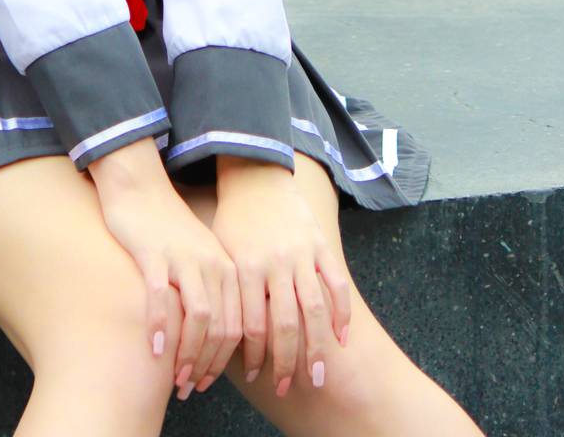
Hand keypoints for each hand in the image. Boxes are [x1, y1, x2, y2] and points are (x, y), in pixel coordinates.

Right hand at [93, 169, 242, 395]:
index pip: (240, 326)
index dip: (228, 362)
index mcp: (229, 267)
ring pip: (199, 319)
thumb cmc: (168, 229)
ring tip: (176, 378)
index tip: (210, 383)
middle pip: (223, 328)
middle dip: (210, 366)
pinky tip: (155, 350)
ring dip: (189, 355)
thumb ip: (212, 293)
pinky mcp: (156, 254)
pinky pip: (163, 299)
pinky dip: (162, 328)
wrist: (140, 187)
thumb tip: (216, 344)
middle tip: (191, 388)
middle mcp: (214, 264)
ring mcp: (185, 259)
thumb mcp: (200, 259)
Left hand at [213, 163, 350, 394]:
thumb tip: (223, 342)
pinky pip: (337, 283)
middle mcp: (274, 262)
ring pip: (314, 310)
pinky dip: (342, 313)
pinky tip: (342, 338)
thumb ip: (228, 293)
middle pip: (285, 324)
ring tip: (319, 377)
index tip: (255, 377)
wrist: (255, 175)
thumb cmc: (232, 221)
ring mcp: (301, 254)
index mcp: (245, 266)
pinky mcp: (321, 244)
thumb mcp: (221, 254)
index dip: (254, 357)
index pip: (251, 325)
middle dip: (287, 363)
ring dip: (317, 349)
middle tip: (288, 388)